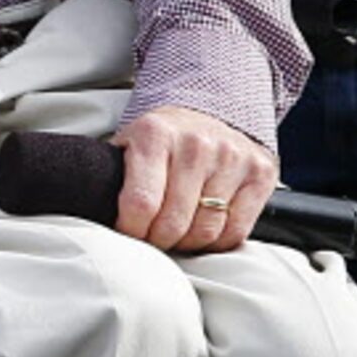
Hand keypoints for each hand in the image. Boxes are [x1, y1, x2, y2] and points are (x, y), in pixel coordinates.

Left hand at [111, 105, 277, 253]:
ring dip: (187, 244)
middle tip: (151, 239)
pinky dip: (216, 243)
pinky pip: (236, 231)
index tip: (128, 233)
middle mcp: (197, 144)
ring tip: (176, 235)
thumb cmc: (162, 139)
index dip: (131, 230)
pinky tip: (202, 232)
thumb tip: (95, 212)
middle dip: (157, 241)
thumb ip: (115, 175)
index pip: (140, 202)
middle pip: (173, 222)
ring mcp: (233, 158)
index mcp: (155, 134)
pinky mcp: (261, 174)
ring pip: (206, 231)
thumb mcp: (129, 143)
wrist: (209, 112)